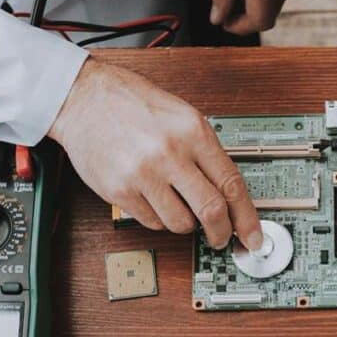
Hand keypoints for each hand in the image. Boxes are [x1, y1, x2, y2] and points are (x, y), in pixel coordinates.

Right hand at [48, 59, 261, 247]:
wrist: (83, 98)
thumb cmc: (131, 103)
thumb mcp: (181, 115)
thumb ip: (205, 151)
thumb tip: (229, 194)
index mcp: (192, 131)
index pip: (232, 184)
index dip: (246, 217)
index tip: (253, 235)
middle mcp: (170, 153)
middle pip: (211, 210)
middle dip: (221, 232)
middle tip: (220, 238)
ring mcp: (143, 174)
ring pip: (181, 223)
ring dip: (185, 222)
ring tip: (176, 204)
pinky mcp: (119, 191)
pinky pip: (152, 222)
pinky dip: (157, 217)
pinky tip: (152, 198)